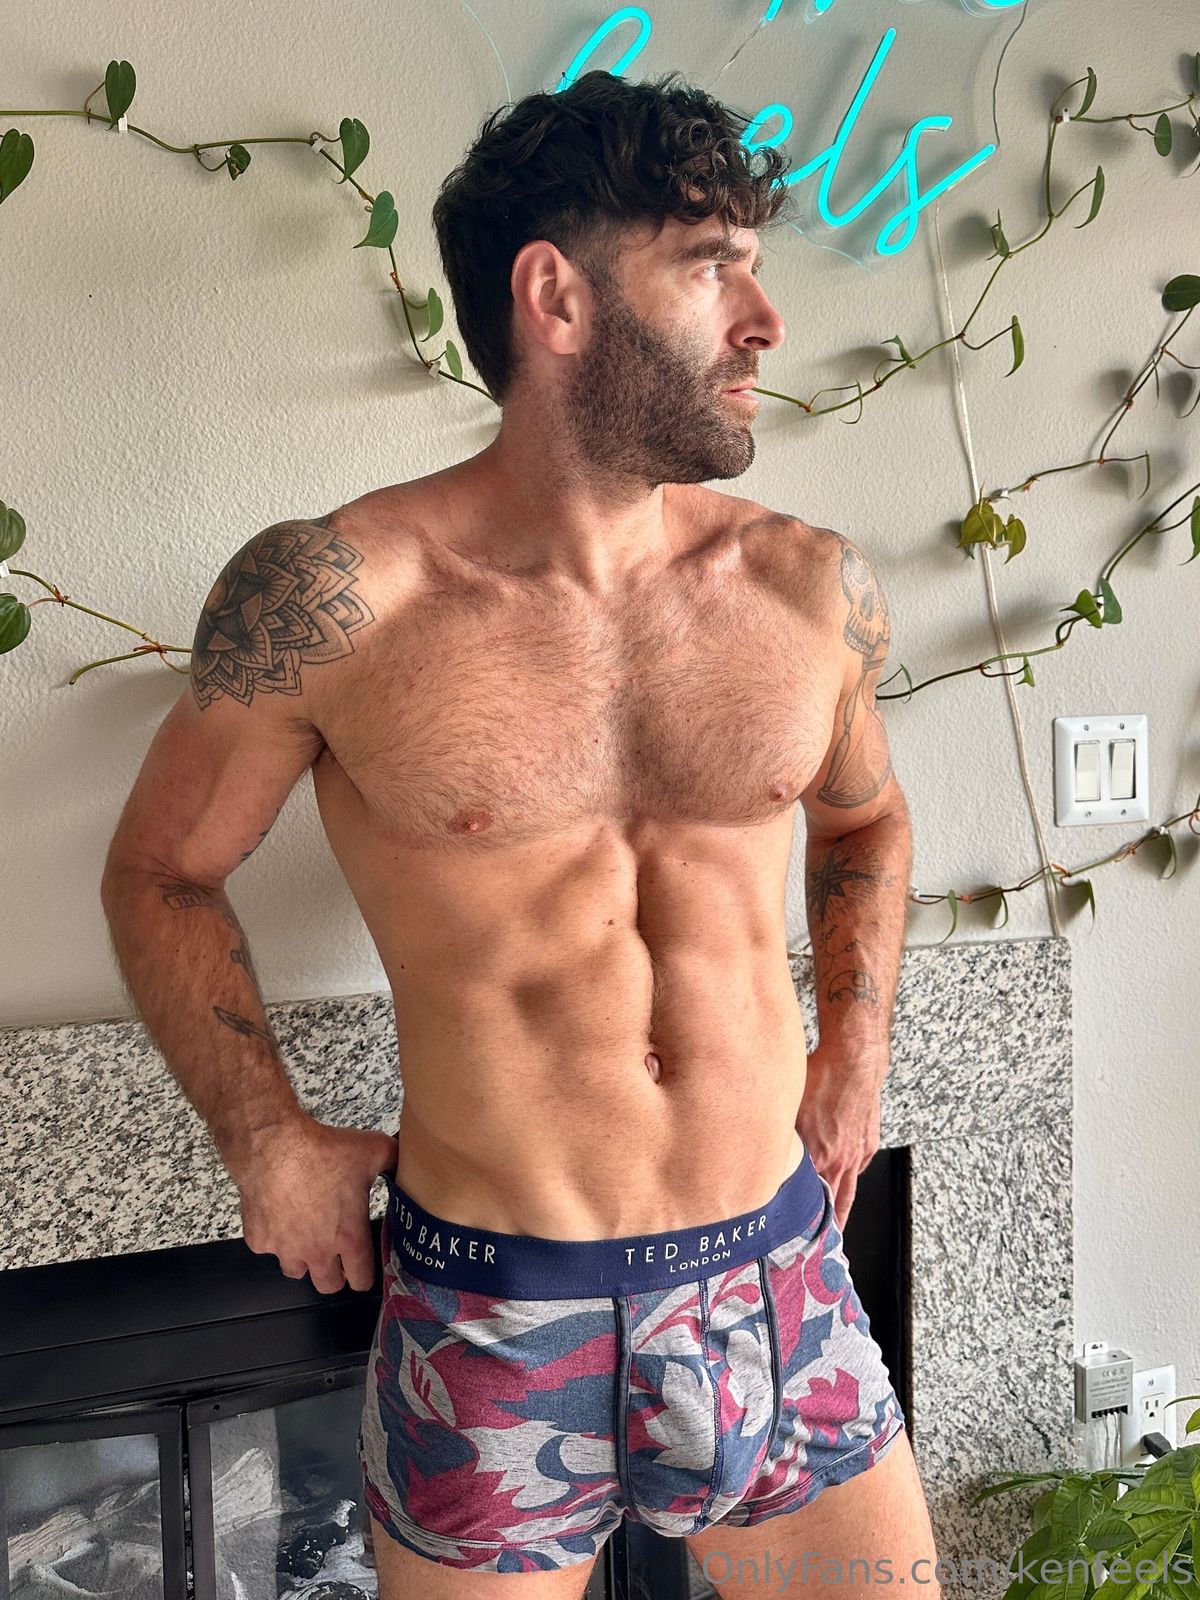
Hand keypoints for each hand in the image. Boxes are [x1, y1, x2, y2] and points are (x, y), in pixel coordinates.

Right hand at [233, 1112, 398, 1294]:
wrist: (276, 1147)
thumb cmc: (323, 1151)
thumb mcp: (373, 1150)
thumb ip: (395, 1161)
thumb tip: (408, 1161)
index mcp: (349, 1237)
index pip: (362, 1280)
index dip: (364, 1275)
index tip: (363, 1266)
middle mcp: (318, 1251)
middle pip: (329, 1286)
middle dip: (335, 1273)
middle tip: (336, 1253)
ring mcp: (286, 1249)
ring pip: (296, 1271)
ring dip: (302, 1258)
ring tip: (307, 1233)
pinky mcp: (260, 1240)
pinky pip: (268, 1248)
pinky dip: (273, 1236)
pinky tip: (279, 1214)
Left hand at [795, 1043, 884, 1231]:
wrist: (855, 1059)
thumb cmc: (821, 1076)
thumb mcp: (789, 1108)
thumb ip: (779, 1134)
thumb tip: (760, 1144)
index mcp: (819, 1156)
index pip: (808, 1197)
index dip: (799, 1216)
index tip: (793, 1233)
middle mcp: (841, 1160)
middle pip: (834, 1204)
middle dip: (828, 1228)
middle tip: (822, 1249)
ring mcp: (858, 1151)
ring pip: (849, 1190)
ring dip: (843, 1209)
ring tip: (838, 1228)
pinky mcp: (869, 1140)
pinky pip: (860, 1166)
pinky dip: (851, 1175)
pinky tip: (845, 1178)